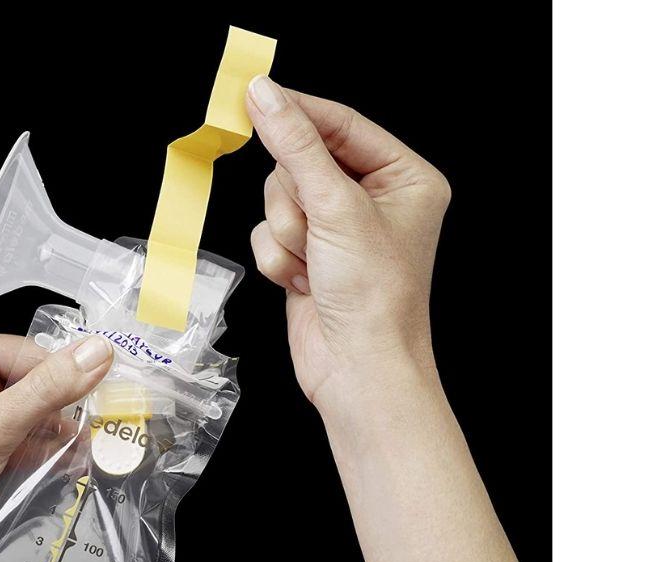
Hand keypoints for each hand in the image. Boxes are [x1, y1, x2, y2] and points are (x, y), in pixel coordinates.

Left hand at [0, 326, 113, 555]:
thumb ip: (50, 389)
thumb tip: (97, 352)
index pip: (30, 353)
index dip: (65, 379)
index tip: (102, 400)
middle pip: (32, 382)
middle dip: (60, 413)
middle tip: (92, 433)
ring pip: (29, 411)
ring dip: (55, 435)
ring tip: (80, 454)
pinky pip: (18, 433)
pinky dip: (40, 449)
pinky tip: (62, 463)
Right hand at [245, 77, 451, 411]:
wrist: (358, 370)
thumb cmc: (375, 297)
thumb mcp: (335, 207)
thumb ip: (295, 145)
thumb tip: (265, 94)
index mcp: (403, 178)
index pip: (341, 124)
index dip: (298, 112)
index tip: (255, 95)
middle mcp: (372, 200)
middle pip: (300, 161)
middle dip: (296, 199)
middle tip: (314, 228)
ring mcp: (337, 230)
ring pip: (278, 198)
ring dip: (287, 232)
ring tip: (314, 264)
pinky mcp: (308, 256)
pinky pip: (268, 232)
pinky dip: (278, 258)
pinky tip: (303, 282)